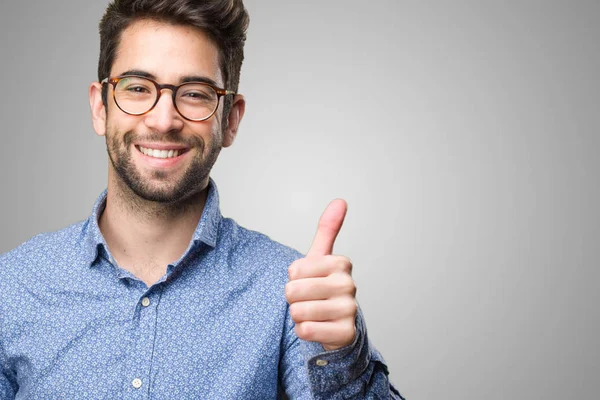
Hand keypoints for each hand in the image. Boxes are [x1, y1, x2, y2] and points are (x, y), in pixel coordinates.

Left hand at [285, 199, 357, 350]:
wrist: (338, 323)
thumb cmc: (324, 287)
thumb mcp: (323, 258)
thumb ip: (328, 229)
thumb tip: (340, 200)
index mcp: (341, 263)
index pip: (294, 270)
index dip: (294, 278)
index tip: (308, 280)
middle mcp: (348, 284)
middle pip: (293, 291)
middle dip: (293, 298)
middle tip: (308, 299)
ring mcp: (349, 310)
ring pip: (298, 312)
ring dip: (298, 316)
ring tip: (313, 313)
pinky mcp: (345, 333)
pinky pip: (306, 331)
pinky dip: (304, 331)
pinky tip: (318, 327)